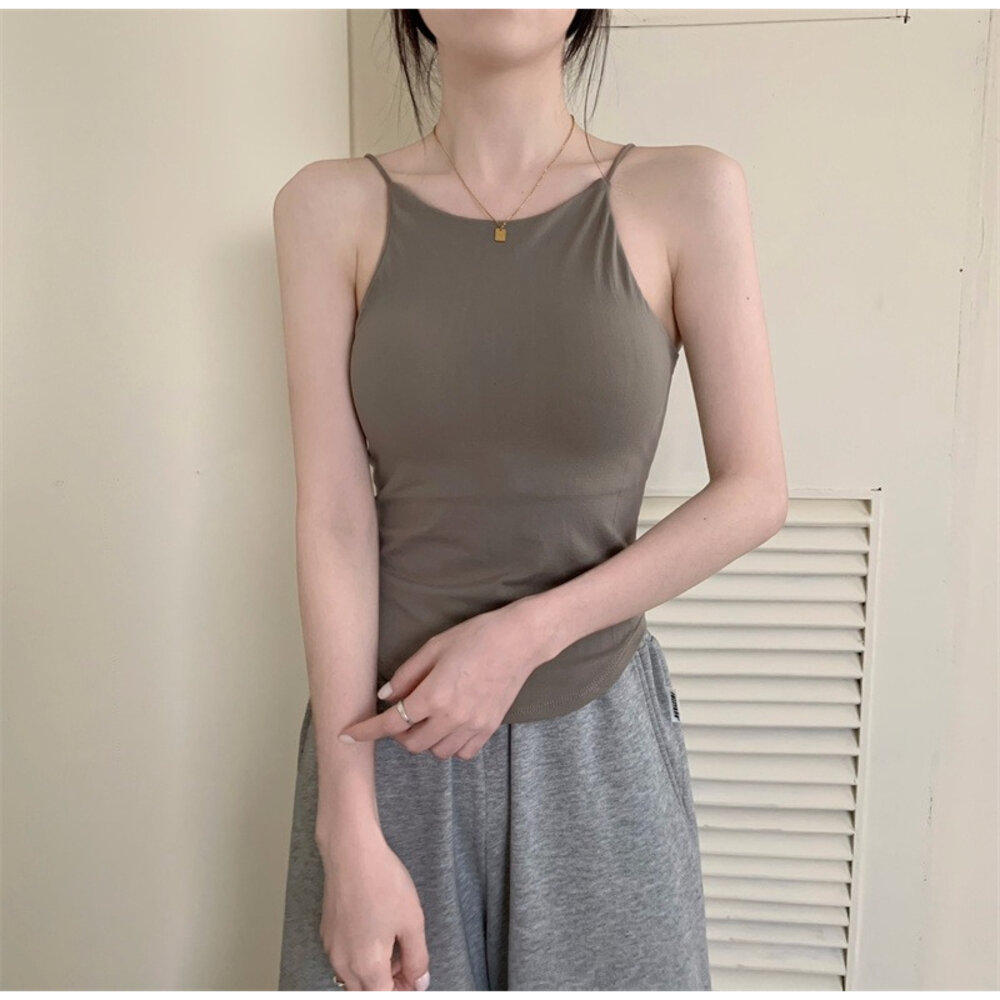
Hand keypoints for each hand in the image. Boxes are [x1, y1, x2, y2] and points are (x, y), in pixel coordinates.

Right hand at [319, 833, 430, 990]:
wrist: (352, 852)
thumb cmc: (381, 882)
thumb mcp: (412, 922)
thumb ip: (418, 958)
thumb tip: (419, 980)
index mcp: (366, 966)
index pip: (384, 997)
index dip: (404, 989)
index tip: (415, 978)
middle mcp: (344, 963)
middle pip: (367, 991)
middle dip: (389, 984)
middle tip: (408, 964)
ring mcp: (332, 948)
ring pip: (354, 977)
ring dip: (374, 971)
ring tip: (394, 943)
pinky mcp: (328, 932)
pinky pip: (345, 957)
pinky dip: (361, 955)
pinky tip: (376, 931)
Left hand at [338, 602, 550, 760]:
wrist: (520, 640)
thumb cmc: (477, 636)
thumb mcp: (434, 646)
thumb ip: (407, 674)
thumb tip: (385, 694)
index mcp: (434, 695)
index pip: (391, 722)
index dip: (365, 730)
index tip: (347, 735)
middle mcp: (452, 717)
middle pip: (412, 743)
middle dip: (397, 733)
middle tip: (399, 713)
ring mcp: (473, 726)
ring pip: (436, 752)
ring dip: (424, 740)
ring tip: (426, 718)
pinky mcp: (489, 728)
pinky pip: (462, 753)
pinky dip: (449, 746)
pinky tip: (448, 726)